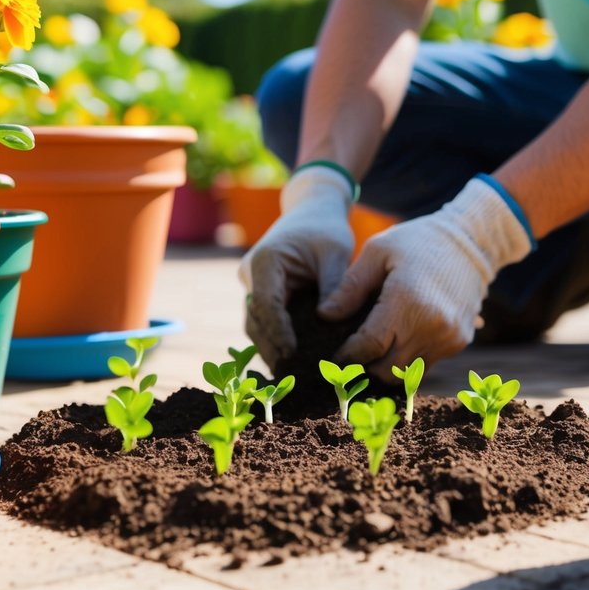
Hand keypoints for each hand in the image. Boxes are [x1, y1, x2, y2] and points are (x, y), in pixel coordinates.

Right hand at [239, 166, 355, 366]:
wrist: (312, 211)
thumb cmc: (325, 229)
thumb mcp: (336, 252)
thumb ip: (335, 284)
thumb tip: (329, 319)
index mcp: (265, 261)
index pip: (267, 305)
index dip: (278, 332)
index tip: (293, 355)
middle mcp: (252, 275)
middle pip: (257, 321)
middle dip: (273, 349)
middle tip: (292, 378)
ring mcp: (254, 286)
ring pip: (257, 326)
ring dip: (272, 349)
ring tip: (292, 377)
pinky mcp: (264, 295)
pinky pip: (266, 323)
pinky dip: (277, 341)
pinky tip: (293, 363)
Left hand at [319, 175, 531, 376]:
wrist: (471, 242)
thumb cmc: (417, 241)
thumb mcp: (376, 252)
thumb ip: (349, 287)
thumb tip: (325, 316)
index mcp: (407, 301)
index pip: (369, 347)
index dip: (347, 356)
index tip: (334, 356)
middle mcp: (431, 326)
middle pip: (386, 369)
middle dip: (364, 367)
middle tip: (349, 358)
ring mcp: (448, 337)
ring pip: (406, 373)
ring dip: (386, 367)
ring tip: (370, 353)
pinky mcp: (459, 342)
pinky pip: (425, 364)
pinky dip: (407, 360)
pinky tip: (396, 342)